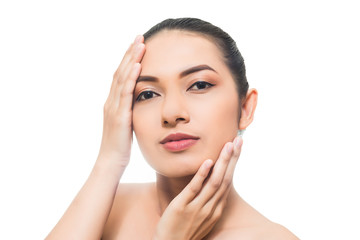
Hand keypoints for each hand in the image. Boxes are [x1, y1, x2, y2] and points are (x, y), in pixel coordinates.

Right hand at [98, 35, 144, 165]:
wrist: (111, 163)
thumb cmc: (120, 147)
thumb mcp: (126, 125)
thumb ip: (129, 111)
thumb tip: (139, 103)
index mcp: (113, 103)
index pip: (121, 76)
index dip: (128, 60)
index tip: (137, 46)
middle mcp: (111, 102)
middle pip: (120, 72)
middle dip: (130, 53)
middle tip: (139, 37)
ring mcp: (114, 108)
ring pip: (122, 78)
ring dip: (131, 60)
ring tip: (140, 44)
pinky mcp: (119, 116)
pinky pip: (125, 93)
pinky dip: (131, 78)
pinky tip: (137, 66)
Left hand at [154, 136, 242, 239]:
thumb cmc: (184, 230)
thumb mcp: (201, 216)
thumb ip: (207, 201)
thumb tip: (209, 183)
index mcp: (216, 209)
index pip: (228, 182)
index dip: (233, 164)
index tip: (237, 148)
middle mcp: (210, 208)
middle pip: (225, 179)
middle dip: (233, 159)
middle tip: (239, 140)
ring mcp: (197, 208)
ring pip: (214, 182)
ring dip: (222, 163)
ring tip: (228, 145)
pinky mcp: (182, 207)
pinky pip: (194, 189)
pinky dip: (202, 174)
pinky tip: (207, 161)